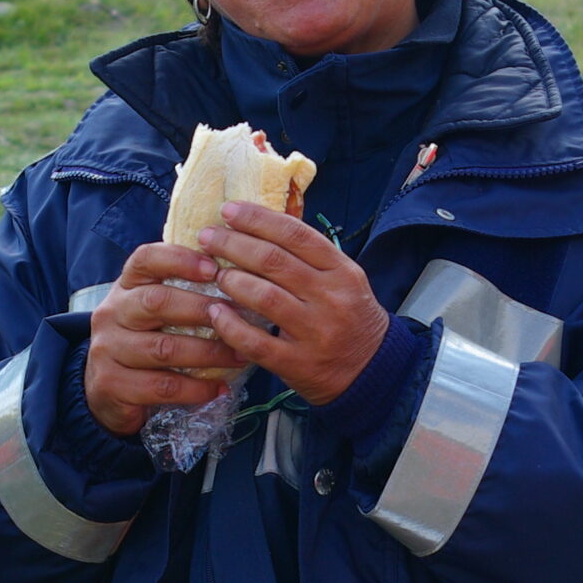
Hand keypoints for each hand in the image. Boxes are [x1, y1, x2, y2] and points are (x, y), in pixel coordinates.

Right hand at [82, 242, 241, 436]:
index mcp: (125, 287)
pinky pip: (162, 385)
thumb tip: (240, 277)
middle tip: (239, 317)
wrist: (105, 390)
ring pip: (164, 348)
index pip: (145, 259)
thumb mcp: (154, 311)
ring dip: (208, 353)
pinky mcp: (112, 385)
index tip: (215, 268)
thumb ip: (183, 292)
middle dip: (202, 309)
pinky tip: (219, 388)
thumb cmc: (144, 341)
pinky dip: (196, 388)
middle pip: (156, 302)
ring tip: (239, 356)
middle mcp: (111, 313)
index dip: (180, 259)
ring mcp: (107, 350)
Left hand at [197, 202, 391, 405]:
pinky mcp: (298, 364)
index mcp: (341, 271)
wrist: (374, 372)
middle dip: (233, 244)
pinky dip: (231, 326)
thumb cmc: (348, 317)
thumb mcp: (342, 280)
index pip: (295, 234)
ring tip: (215, 274)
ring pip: (265, 297)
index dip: (257, 219)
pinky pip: (256, 342)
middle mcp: (330, 298)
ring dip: (232, 281)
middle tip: (207, 238)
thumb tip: (258, 225)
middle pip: (274, 261)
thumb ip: (308, 257)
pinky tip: (215, 313)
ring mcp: (315, 333)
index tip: (228, 210)